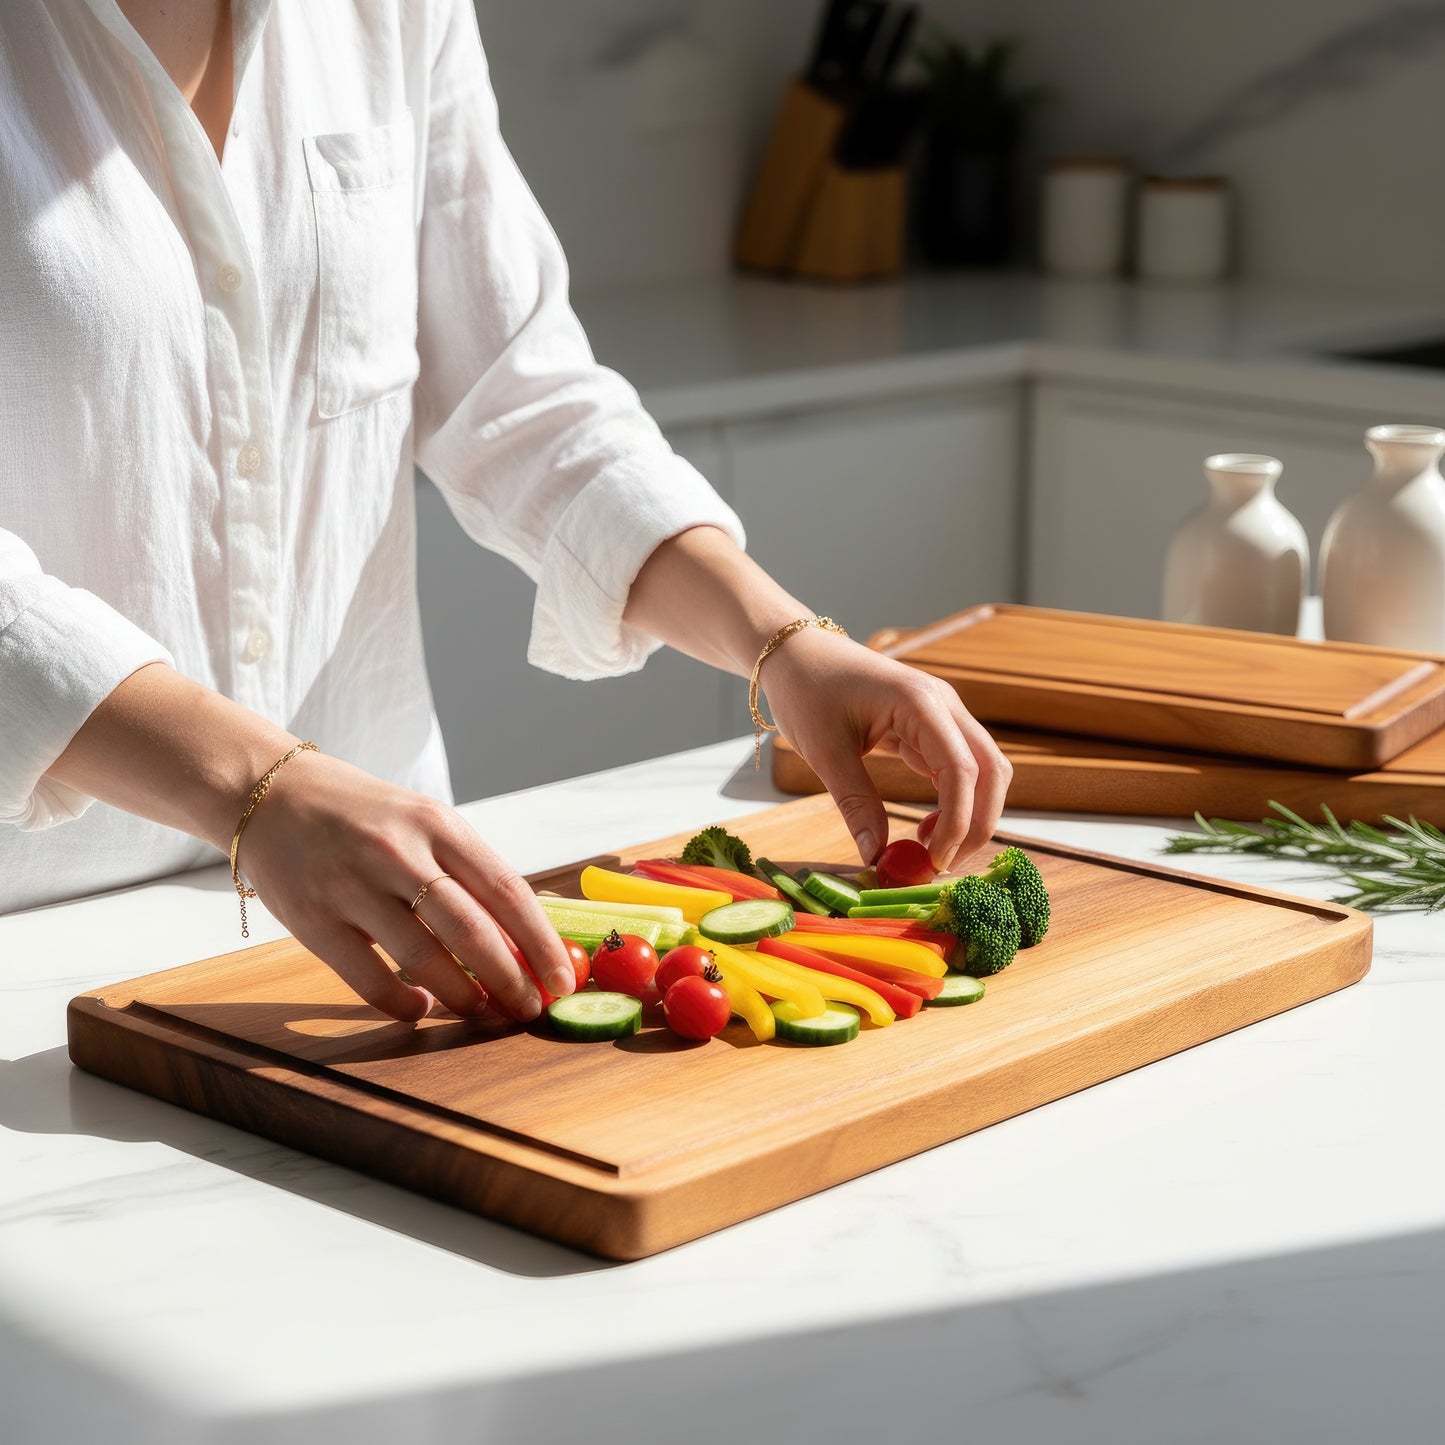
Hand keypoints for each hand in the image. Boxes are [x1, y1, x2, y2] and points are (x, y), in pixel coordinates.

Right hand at [238, 751, 575, 1023]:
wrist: (270, 793)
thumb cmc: (362, 816)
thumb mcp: (423, 823)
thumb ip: (465, 873)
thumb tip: (521, 938)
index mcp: (437, 825)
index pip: (506, 890)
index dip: (540, 942)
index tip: (562, 978)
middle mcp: (398, 852)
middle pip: (471, 929)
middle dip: (510, 978)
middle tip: (529, 1009)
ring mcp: (352, 886)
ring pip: (424, 957)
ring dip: (462, 996)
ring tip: (482, 1011)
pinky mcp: (312, 919)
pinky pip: (368, 977)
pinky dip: (401, 1003)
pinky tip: (419, 1008)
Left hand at [760, 627, 1011, 871]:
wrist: (797, 652)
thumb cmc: (806, 689)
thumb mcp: (824, 751)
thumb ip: (854, 802)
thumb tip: (875, 856)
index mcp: (920, 702)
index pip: (962, 769)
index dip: (958, 821)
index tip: (935, 861)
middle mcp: (944, 704)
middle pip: (990, 770)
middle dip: (978, 822)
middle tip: (943, 865)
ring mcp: (942, 714)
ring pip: (983, 770)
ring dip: (970, 813)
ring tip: (930, 848)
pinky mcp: (932, 726)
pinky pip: (960, 768)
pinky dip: (954, 802)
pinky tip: (927, 827)